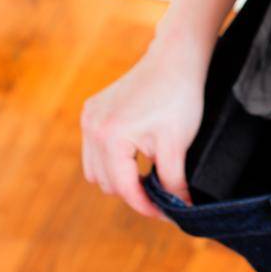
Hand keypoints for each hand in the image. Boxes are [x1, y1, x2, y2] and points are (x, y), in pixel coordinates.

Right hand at [80, 43, 206, 218]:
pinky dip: (112, 160)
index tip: (166, 214)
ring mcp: (89, 117)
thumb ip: (174, 182)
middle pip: (108, 183)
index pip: (125, 188)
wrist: (175, 57)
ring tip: (148, 177)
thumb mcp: (178, 144)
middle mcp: (92, 127)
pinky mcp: (92, 110)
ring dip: (120, 178)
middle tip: (161, 194)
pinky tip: (134, 157)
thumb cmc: (179, 97)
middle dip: (134, 192)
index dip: (146, 206)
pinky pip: (95, 149)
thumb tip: (181, 209)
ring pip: (97, 170)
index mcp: (110, 136)